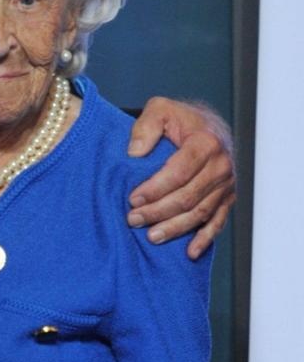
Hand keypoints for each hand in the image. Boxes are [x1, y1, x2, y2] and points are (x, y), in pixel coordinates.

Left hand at [125, 97, 234, 258]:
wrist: (207, 125)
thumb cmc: (181, 118)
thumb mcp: (160, 109)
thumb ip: (146, 127)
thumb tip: (134, 153)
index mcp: (205, 143)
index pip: (178, 173)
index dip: (155, 189)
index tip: (133, 199)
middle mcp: (221, 166)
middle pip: (188, 197)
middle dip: (158, 212)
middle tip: (134, 219)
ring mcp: (227, 185)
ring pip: (200, 213)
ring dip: (175, 228)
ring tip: (151, 236)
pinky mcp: (227, 198)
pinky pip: (217, 222)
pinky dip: (204, 239)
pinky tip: (190, 252)